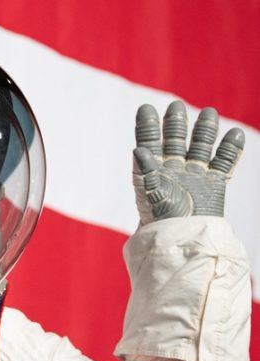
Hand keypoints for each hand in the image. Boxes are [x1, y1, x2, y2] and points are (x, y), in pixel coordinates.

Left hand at [132, 101, 244, 225]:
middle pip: (175, 140)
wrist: (184, 240)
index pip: (150, 144)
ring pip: (200, 146)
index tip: (145, 108)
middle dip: (175, 123)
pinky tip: (235, 134)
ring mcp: (194, 175)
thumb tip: (138, 149)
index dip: (147, 127)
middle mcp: (173, 170)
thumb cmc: (162, 221)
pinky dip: (229, 149)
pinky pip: (223, 162)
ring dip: (204, 130)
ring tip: (209, 112)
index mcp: (154, 172)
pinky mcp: (214, 184)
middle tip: (175, 106)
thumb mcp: (150, 195)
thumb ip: (146, 172)